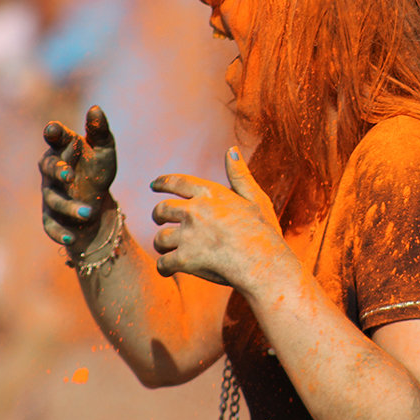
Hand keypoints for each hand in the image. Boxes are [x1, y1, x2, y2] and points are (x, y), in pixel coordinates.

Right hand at [40, 105, 117, 248]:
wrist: (97, 203)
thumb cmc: (97, 170)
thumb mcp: (105, 150)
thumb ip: (100, 130)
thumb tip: (95, 108)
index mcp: (63, 150)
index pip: (55, 138)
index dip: (53, 133)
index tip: (53, 129)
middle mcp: (51, 171)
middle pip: (48, 167)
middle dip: (58, 171)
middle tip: (70, 176)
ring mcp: (50, 194)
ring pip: (53, 199)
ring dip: (69, 207)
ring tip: (89, 213)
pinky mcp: (51, 217)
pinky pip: (51, 225)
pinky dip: (60, 233)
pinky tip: (71, 239)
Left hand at [151, 147, 288, 291]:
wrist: (264, 263)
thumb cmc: (264, 232)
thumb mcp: (255, 198)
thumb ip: (240, 175)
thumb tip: (232, 150)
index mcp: (210, 194)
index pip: (178, 182)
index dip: (163, 182)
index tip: (154, 185)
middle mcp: (195, 211)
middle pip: (162, 210)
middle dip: (158, 215)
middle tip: (159, 221)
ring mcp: (188, 235)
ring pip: (160, 238)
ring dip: (162, 244)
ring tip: (166, 249)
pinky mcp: (185, 259)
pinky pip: (164, 263)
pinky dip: (164, 268)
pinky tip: (167, 269)